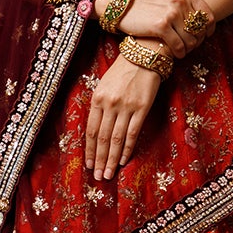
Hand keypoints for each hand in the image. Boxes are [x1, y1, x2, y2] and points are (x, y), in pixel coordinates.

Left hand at [84, 52, 161, 179]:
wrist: (144, 56)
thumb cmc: (122, 71)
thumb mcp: (104, 85)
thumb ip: (99, 106)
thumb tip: (96, 131)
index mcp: (97, 99)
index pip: (90, 130)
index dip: (89, 150)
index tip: (89, 165)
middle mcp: (109, 104)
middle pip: (102, 138)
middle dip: (99, 159)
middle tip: (98, 177)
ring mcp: (126, 107)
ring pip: (116, 139)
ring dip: (111, 159)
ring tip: (108, 174)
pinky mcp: (141, 108)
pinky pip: (132, 133)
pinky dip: (127, 148)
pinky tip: (123, 160)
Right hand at [112, 0, 219, 56]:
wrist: (124, 7)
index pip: (208, 16)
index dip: (207, 30)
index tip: (201, 36)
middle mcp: (180, 0)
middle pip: (200, 30)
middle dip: (197, 40)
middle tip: (190, 45)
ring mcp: (170, 13)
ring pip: (190, 39)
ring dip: (188, 49)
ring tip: (183, 50)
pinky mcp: (161, 26)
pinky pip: (178, 45)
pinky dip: (179, 53)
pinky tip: (176, 53)